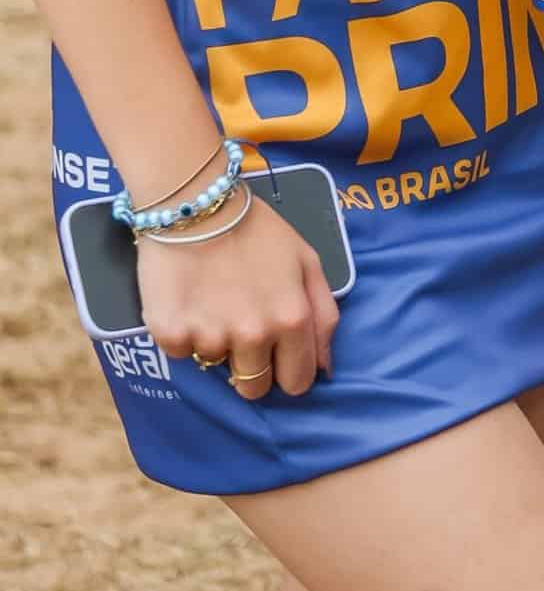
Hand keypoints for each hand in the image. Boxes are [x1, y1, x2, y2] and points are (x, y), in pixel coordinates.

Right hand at [136, 188, 339, 400]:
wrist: (196, 203)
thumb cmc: (256, 229)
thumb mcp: (306, 260)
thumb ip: (323, 315)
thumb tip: (325, 368)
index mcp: (292, 320)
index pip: (297, 382)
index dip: (287, 371)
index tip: (276, 354)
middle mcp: (253, 335)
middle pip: (253, 387)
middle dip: (251, 365)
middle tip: (240, 326)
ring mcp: (210, 337)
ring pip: (215, 367)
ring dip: (216, 341)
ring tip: (213, 299)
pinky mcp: (171, 333)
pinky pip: (181, 352)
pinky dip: (183, 331)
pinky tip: (188, 298)